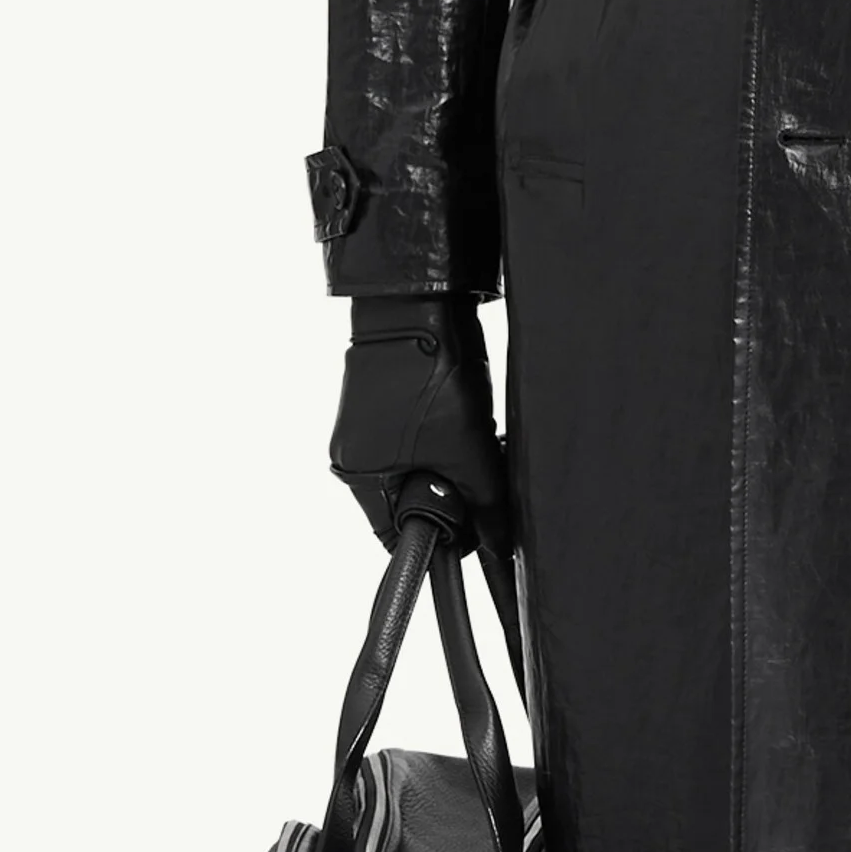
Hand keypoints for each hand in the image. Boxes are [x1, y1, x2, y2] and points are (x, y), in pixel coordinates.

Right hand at [328, 294, 510, 559]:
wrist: (418, 304)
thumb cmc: (430, 375)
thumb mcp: (469, 451)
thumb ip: (485, 507)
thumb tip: (497, 546)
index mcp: (360, 476)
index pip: (396, 536)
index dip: (438, 538)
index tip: (472, 533)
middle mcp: (353, 455)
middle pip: (408, 503)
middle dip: (448, 499)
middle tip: (481, 483)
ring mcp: (364, 427)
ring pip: (416, 472)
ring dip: (449, 469)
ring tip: (477, 447)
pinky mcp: (380, 403)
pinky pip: (413, 442)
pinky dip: (442, 444)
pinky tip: (466, 425)